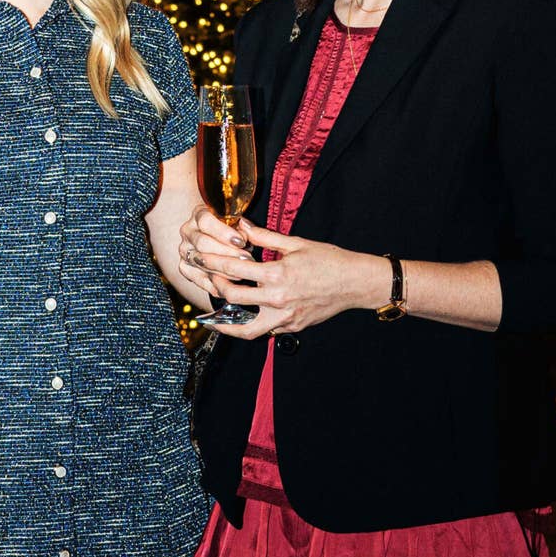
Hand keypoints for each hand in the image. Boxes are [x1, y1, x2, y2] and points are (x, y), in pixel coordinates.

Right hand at [178, 203, 251, 299]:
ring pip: (201, 262)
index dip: (223, 232)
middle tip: (247, 259)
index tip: (241, 241)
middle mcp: (188, 230)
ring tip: (242, 273)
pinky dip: (214, 284)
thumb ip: (243, 226)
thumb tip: (246, 233)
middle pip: (202, 243)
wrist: (215, 238)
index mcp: (199, 213)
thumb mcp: (239, 222)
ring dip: (223, 270)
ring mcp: (184, 250)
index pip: (205, 221)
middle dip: (227, 253)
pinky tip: (230, 286)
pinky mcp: (184, 267)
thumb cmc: (233, 228)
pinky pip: (198, 279)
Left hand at [201, 218, 390, 341]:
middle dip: (214, 285)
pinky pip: (265, 331)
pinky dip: (251, 326)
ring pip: (245, 328)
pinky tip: (242, 321)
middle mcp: (277, 300)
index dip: (212, 262)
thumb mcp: (297, 243)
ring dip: (227, 322)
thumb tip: (242, 225)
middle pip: (232, 297)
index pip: (234, 270)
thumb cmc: (330, 261)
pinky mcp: (292, 328)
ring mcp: (284, 318)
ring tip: (214, 318)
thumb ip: (265, 238)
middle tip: (204, 279)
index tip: (199, 258)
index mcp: (277, 275)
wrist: (356, 283)